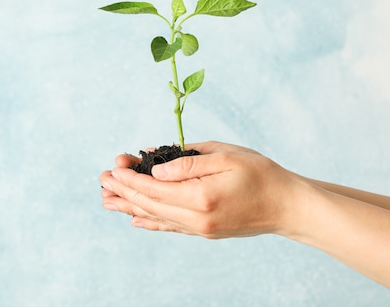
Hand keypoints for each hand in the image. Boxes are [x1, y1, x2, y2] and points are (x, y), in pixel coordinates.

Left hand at [100, 141, 305, 238]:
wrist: (288, 206)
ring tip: (107, 201)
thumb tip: (156, 169)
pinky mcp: (206, 232)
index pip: (153, 188)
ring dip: (129, 207)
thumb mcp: (225, 156)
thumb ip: (187, 163)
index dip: (130, 178)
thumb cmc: (261, 174)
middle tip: (101, 181)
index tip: (112, 169)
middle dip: (124, 192)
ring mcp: (200, 229)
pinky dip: (151, 222)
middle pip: (149, 205)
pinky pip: (171, 227)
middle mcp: (196, 218)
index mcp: (199, 197)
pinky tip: (136, 219)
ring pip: (156, 217)